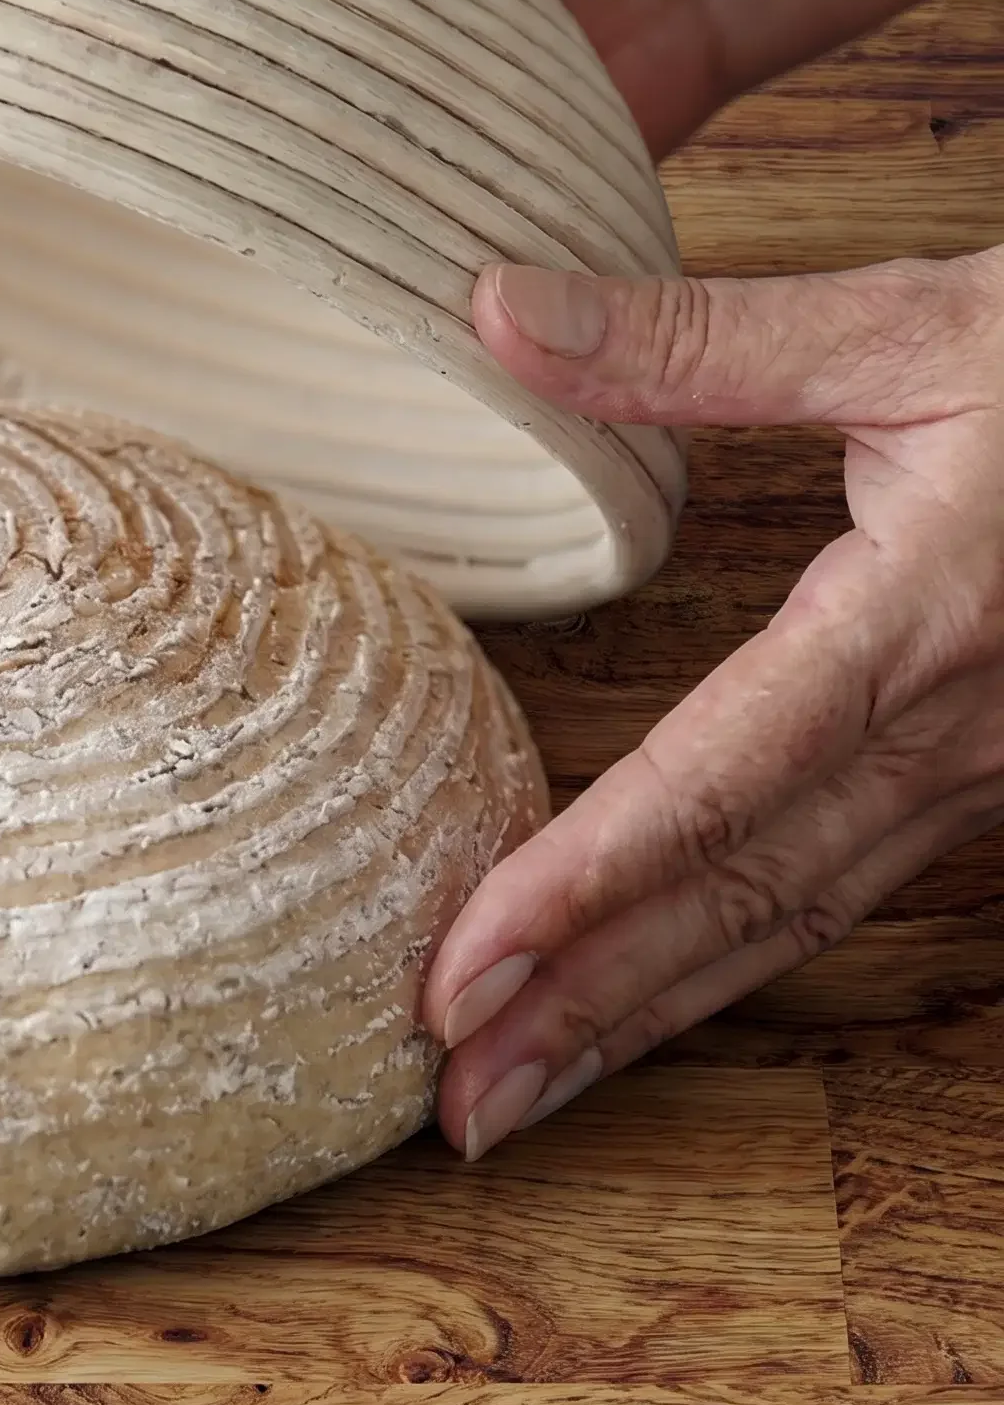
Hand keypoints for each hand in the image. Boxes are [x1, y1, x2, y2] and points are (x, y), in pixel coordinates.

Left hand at [421, 249, 1003, 1158]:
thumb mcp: (907, 324)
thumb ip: (694, 339)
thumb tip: (492, 306)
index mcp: (914, 625)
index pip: (714, 787)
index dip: (579, 886)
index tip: (458, 971)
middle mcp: (948, 731)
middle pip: (739, 896)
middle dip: (589, 1007)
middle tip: (454, 1098)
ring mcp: (978, 770)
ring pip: (789, 920)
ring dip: (649, 1011)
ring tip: (520, 1091)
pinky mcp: (983, 772)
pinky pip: (839, 890)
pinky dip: (728, 958)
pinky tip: (648, 996)